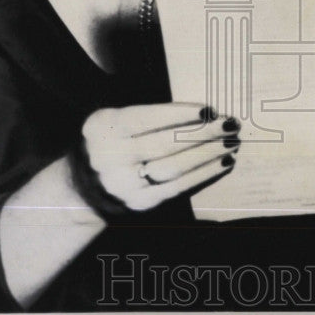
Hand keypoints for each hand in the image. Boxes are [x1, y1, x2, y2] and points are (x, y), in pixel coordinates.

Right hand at [81, 104, 239, 211]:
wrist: (82, 188)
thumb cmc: (111, 142)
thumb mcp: (115, 120)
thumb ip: (149, 115)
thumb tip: (202, 113)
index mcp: (105, 128)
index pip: (148, 118)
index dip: (181, 114)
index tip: (209, 109)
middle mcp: (111, 157)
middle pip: (165, 144)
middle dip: (203, 133)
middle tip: (230, 124)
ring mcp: (125, 184)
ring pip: (175, 168)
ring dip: (208, 154)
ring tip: (232, 142)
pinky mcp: (141, 204)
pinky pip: (178, 188)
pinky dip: (204, 174)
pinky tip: (223, 163)